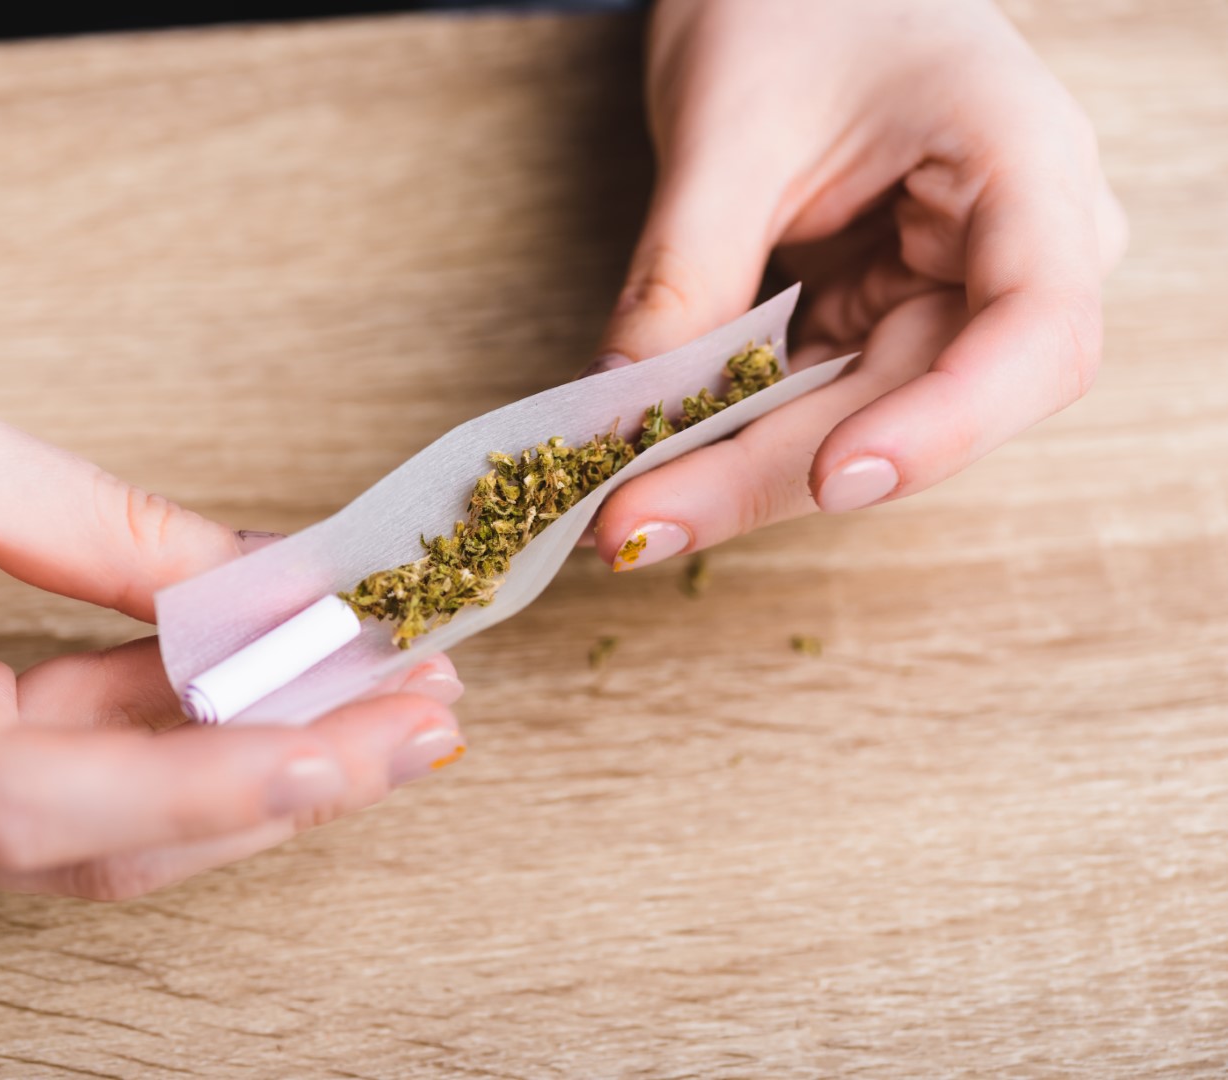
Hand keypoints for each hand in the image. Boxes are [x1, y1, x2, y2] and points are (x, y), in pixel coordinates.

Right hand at [0, 309, 465, 898]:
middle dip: (275, 785)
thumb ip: (103, 530)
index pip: (32, 800)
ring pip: (87, 833)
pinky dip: (168, 745)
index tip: (348, 745)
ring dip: (241, 771)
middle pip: (90, 842)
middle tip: (419, 715)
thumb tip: (260, 583)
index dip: (204, 786)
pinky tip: (269, 692)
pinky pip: (51, 787)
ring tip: (379, 705)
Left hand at [586, 0, 1125, 567]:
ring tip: (623, 516)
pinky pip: (810, 402)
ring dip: (735, 474)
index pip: (1037, 331)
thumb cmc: (792, 2)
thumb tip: (621, 417)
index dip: (947, 423)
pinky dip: (728, 437)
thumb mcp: (729, 126)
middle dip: (768, 473)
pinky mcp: (878, 323)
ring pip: (854, 424)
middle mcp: (1009, 254)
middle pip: (915, 404)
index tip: (840, 477)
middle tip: (635, 527)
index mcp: (1026, 169)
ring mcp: (946, 298)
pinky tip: (649, 473)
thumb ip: (687, 272)